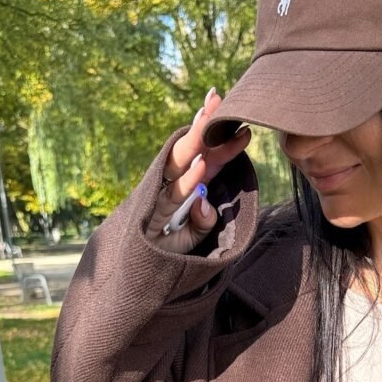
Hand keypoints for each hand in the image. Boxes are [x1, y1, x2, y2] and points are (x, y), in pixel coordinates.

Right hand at [146, 88, 251, 253]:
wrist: (137, 284)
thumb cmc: (166, 261)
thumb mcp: (191, 243)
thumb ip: (202, 221)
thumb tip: (205, 201)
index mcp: (185, 192)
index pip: (206, 162)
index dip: (223, 145)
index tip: (244, 127)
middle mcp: (171, 189)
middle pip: (190, 152)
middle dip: (204, 125)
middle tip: (219, 97)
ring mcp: (160, 200)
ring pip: (178, 164)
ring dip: (195, 140)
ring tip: (208, 114)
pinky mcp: (152, 217)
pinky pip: (173, 196)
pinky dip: (187, 181)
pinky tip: (200, 162)